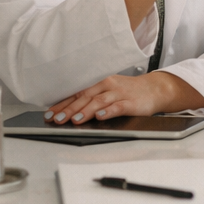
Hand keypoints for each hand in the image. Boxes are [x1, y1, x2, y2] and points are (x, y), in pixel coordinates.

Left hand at [44, 72, 202, 124]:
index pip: (77, 92)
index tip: (48, 114)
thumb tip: (66, 111)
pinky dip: (109, 111)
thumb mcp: (108, 91)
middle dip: (69, 109)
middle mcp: (108, 86)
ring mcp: (120, 93)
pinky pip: (118, 106)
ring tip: (75, 120)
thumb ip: (90, 98)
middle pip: (85, 97)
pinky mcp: (132, 102)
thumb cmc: (129, 92)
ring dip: (86, 110)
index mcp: (100, 82)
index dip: (62, 103)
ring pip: (99, 101)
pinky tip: (100, 116)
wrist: (155, 89)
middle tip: (57, 119)